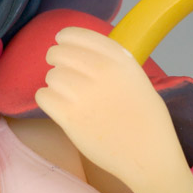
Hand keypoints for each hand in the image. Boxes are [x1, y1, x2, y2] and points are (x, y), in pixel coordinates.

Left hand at [35, 27, 186, 188]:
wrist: (150, 158)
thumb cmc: (146, 121)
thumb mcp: (137, 79)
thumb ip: (112, 62)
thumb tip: (80, 49)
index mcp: (120, 60)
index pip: (78, 35)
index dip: (65, 37)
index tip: (61, 41)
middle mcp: (102, 71)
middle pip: (58, 53)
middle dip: (55, 61)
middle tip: (62, 72)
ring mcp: (84, 94)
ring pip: (51, 76)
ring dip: (54, 84)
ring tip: (68, 96)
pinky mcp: (70, 117)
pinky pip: (43, 96)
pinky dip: (47, 100)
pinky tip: (60, 107)